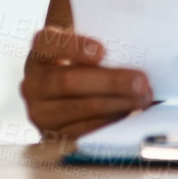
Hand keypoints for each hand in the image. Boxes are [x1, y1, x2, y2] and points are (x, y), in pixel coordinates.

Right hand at [21, 26, 152, 141]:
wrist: (68, 94)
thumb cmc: (86, 62)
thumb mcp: (87, 47)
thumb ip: (103, 47)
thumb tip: (136, 53)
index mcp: (40, 50)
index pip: (49, 43)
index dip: (74, 47)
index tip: (102, 51)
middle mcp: (33, 82)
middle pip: (69, 81)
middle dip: (110, 82)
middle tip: (141, 81)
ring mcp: (39, 111)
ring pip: (82, 108)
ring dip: (118, 103)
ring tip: (144, 97)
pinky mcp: (52, 135)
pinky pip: (85, 130)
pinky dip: (112, 120)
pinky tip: (129, 111)